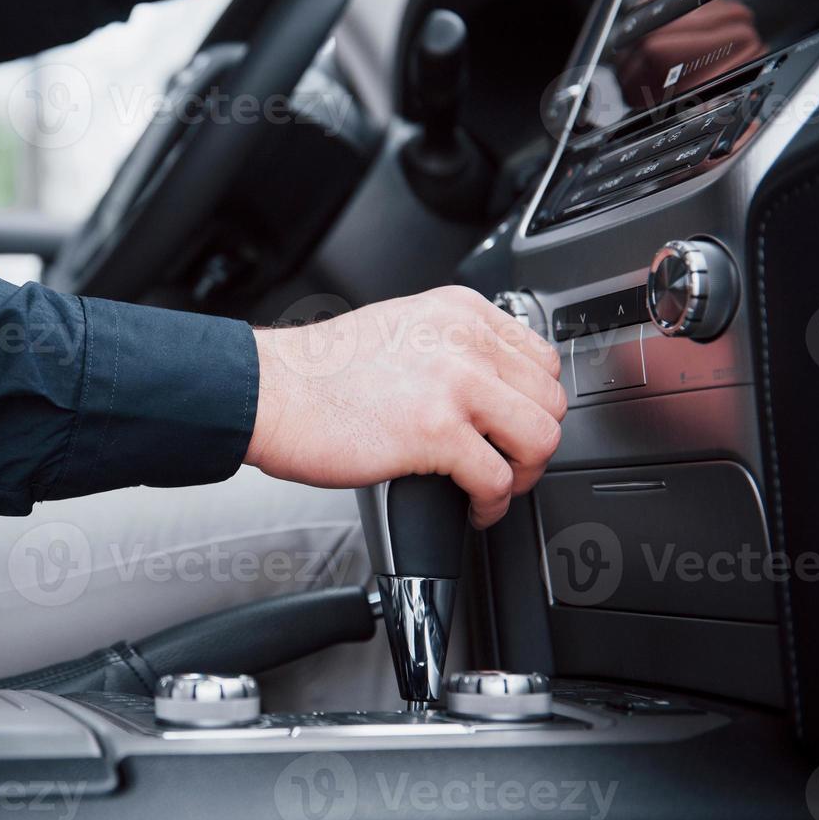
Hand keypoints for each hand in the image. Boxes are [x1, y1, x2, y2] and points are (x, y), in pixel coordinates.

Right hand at [245, 286, 566, 527]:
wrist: (268, 391)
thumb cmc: (317, 372)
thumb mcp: (400, 328)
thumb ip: (449, 346)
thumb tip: (486, 388)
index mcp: (458, 312)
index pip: (541, 358)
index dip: (535, 402)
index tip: (517, 426)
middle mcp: (463, 340)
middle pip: (549, 400)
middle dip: (533, 443)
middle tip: (507, 464)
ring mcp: (453, 384)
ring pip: (539, 439)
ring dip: (522, 475)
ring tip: (494, 487)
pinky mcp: (434, 432)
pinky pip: (496, 480)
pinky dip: (492, 504)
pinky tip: (471, 507)